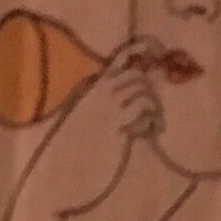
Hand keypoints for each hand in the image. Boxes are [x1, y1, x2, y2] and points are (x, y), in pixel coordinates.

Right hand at [24, 36, 163, 216]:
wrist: (60, 173)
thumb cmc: (72, 151)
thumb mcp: (87, 120)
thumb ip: (106, 106)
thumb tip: (134, 103)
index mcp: (92, 87)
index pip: (123, 55)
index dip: (145, 48)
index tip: (160, 51)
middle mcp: (100, 91)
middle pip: (138, 75)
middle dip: (151, 92)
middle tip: (153, 115)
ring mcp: (108, 106)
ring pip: (144, 91)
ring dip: (154, 109)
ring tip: (151, 128)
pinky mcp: (116, 124)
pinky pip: (144, 110)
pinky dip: (151, 121)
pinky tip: (144, 135)